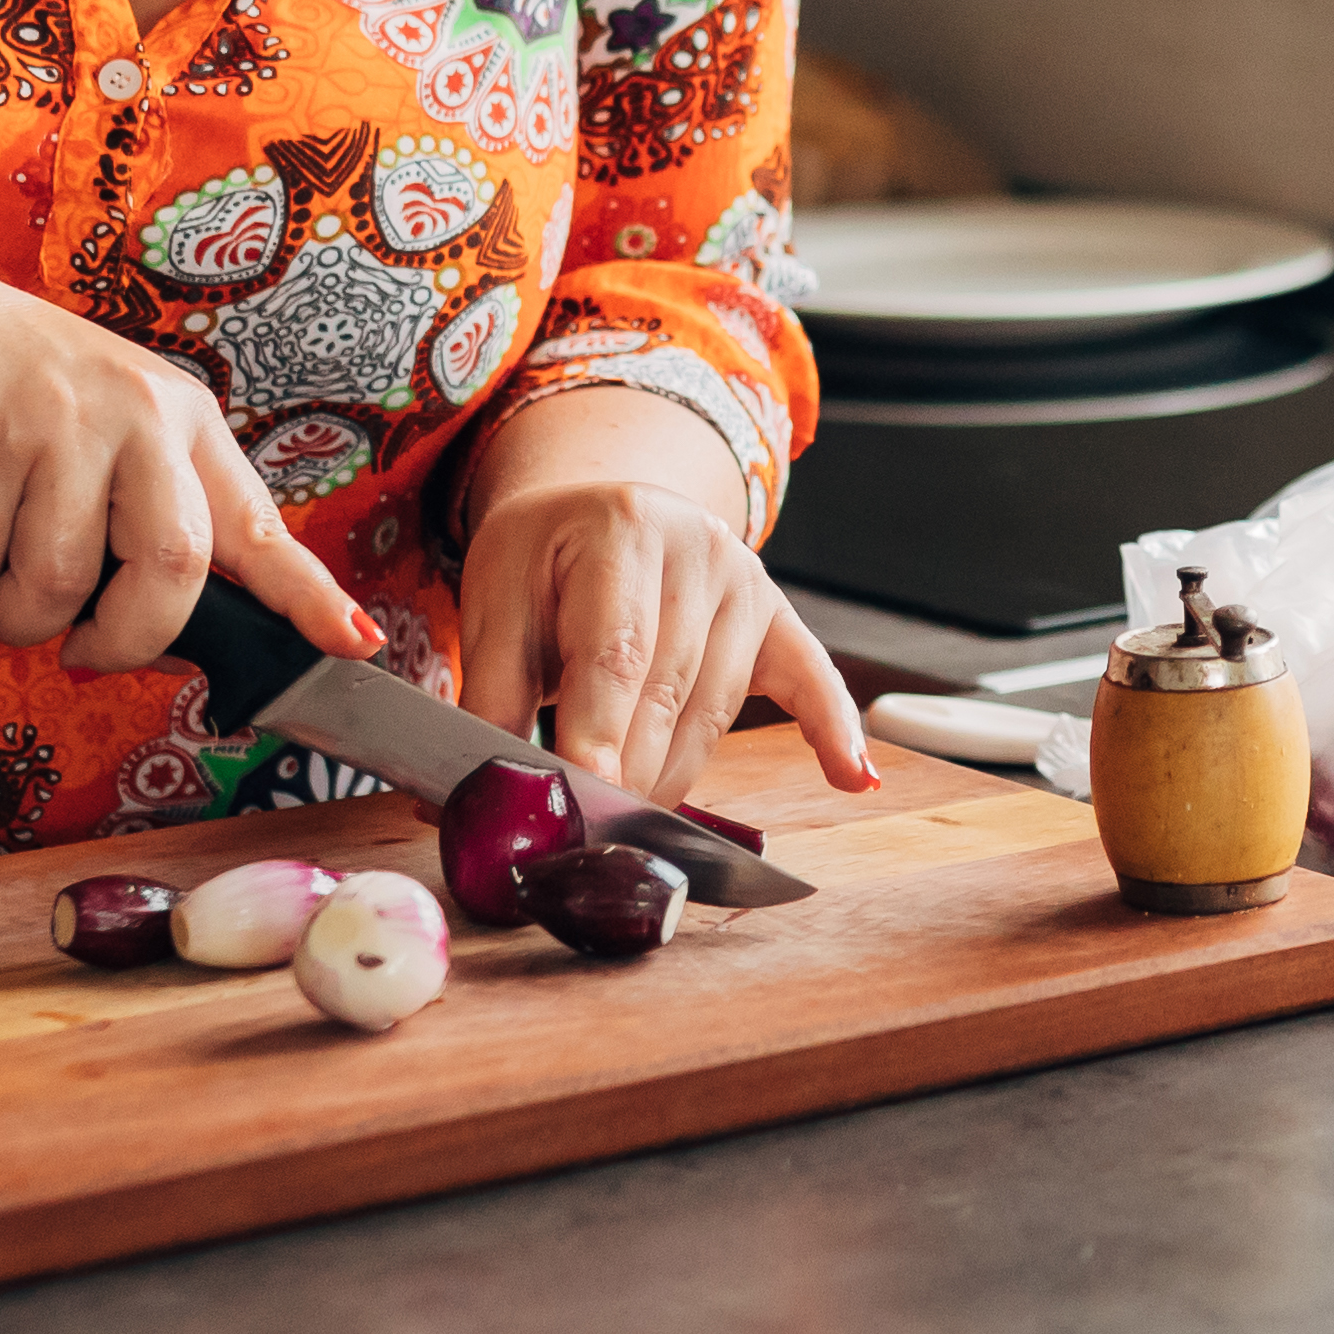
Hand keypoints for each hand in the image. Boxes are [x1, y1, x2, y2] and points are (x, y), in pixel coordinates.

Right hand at [0, 237, 361, 682]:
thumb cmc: (0, 389)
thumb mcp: (103, 426)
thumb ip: (145, 515)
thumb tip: (172, 641)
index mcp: (180, 420)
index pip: (258, 525)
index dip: (305, 596)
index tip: (350, 643)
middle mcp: (136, 416)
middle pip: (172, 572)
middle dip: (124, 639)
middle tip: (81, 649)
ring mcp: (58, 426)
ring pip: (56, 590)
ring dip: (6, 611)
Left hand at [457, 383, 875, 808]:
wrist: (598, 505)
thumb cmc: (543, 559)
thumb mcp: (496, 602)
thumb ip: (490, 694)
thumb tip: (481, 792)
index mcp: (622, 528)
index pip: (616, 650)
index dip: (600, 730)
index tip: (586, 792)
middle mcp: (699, 546)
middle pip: (669, 692)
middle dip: (627, 771)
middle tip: (587, 828)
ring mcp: (747, 581)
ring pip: (714, 711)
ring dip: (671, 776)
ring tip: (625, 816)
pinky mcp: (777, 616)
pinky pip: (812, 681)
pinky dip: (834, 732)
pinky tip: (852, 779)